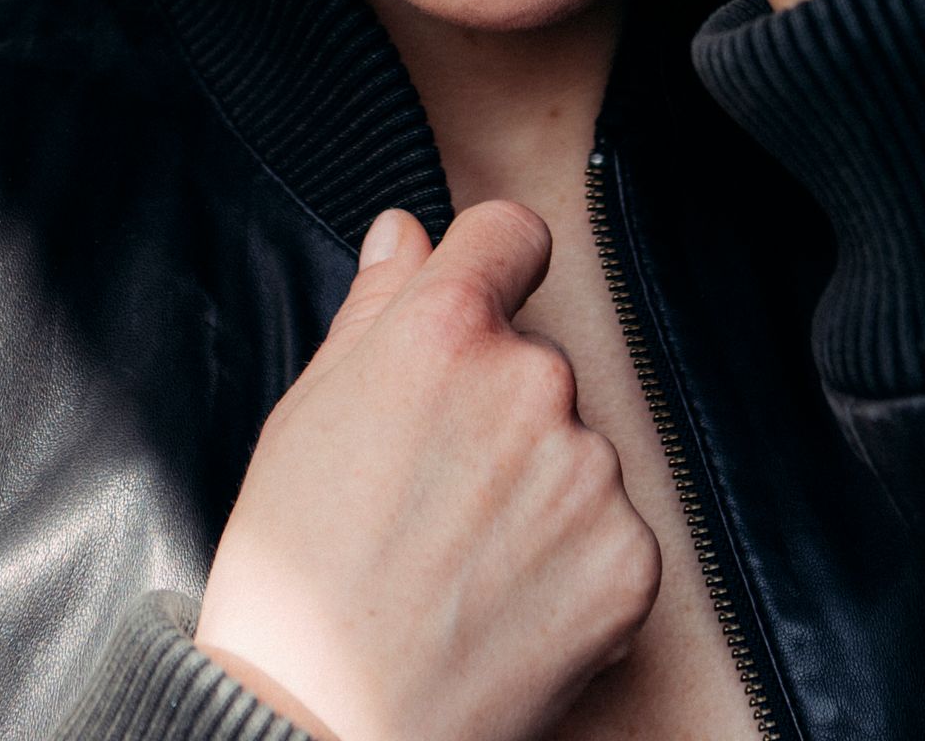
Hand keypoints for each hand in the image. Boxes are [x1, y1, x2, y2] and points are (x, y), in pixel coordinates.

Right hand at [195, 203, 659, 740]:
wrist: (326, 731)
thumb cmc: (293, 583)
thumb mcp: (303, 421)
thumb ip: (372, 311)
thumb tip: (405, 233)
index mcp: (445, 333)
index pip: (510, 235)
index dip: (490, 266)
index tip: (475, 311)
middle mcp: (532, 383)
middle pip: (534, 361)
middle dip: (495, 410)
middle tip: (428, 496)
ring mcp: (589, 474)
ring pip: (573, 450)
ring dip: (535, 491)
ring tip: (458, 566)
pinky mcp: (631, 559)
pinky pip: (610, 532)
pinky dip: (571, 567)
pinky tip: (502, 608)